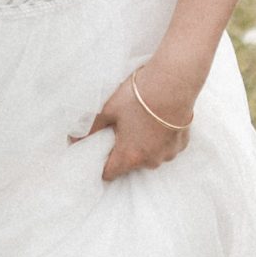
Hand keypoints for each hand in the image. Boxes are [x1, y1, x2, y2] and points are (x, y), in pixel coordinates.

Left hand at [77, 64, 198, 182]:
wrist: (172, 83)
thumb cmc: (137, 96)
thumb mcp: (107, 109)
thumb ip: (90, 128)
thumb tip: (73, 140)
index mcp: (129, 156)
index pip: (109, 173)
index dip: (101, 164)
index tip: (100, 150)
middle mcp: (151, 161)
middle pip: (131, 164)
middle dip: (124, 150)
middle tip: (121, 128)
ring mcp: (169, 154)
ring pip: (150, 155)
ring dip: (144, 145)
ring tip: (141, 121)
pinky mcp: (182, 143)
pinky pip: (166, 147)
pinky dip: (161, 138)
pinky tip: (158, 120)